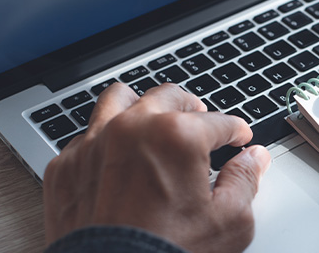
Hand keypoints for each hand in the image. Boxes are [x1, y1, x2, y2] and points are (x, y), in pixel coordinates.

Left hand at [43, 83, 270, 251]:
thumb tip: (253, 159)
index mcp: (178, 136)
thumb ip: (245, 180)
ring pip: (120, 99)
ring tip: (153, 120)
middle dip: (192, 108)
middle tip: (201, 123)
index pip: (219, 121)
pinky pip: (86, 137)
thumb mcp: (228, 221)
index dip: (236, 131)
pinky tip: (117, 156)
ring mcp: (94, 144)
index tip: (238, 138)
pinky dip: (105, 141)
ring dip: (142, 106)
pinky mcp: (64, 167)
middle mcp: (133, 128)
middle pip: (170, 96)